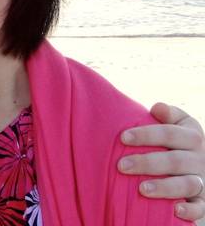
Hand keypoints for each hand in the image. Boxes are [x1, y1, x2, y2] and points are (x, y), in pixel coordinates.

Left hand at [117, 103, 204, 222]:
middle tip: (121, 166)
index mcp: (192, 137)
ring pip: (187, 184)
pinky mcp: (204, 201)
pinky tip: (176, 210)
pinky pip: (201, 208)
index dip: (147, 134)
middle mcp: (200, 159)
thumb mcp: (178, 125)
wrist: (200, 166)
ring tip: (142, 189)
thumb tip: (158, 108)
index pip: (170, 133)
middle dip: (147, 163)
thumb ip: (169, 115)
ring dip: (165, 187)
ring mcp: (202, 180)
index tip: (123, 137)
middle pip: (175, 160)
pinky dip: (191, 211)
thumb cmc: (177, 143)